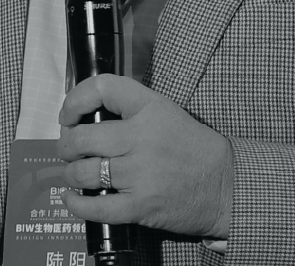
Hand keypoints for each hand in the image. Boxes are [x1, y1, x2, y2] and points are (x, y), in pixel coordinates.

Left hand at [56, 73, 232, 237]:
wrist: (228, 186)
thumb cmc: (193, 149)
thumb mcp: (166, 114)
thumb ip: (130, 111)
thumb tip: (83, 119)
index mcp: (151, 108)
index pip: (102, 88)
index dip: (75, 100)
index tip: (67, 115)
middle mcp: (143, 138)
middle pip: (82, 137)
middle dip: (66, 146)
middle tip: (69, 150)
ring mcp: (141, 173)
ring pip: (84, 172)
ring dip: (71, 175)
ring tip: (74, 174)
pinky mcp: (142, 205)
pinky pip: (96, 207)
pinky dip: (77, 204)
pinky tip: (73, 199)